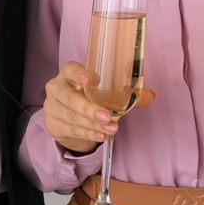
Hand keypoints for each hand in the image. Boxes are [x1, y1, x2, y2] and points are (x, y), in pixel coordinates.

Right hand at [42, 61, 156, 154]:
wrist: (69, 118)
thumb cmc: (88, 98)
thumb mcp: (104, 93)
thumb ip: (128, 93)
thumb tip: (152, 95)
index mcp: (69, 74)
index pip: (70, 69)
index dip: (79, 73)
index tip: (91, 80)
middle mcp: (56, 88)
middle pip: (69, 97)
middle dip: (89, 108)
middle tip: (107, 116)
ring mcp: (52, 107)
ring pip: (71, 116)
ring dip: (92, 124)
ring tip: (111, 129)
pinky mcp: (53, 125)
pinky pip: (71, 130)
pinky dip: (88, 133)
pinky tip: (100, 135)